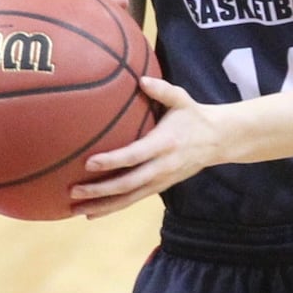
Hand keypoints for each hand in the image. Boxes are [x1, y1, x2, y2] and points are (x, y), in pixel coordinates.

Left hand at [69, 76, 220, 218]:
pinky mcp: (160, 188)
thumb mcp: (182, 99)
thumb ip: (162, 90)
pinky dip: (113, 208)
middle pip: (128, 184)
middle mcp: (162, 167)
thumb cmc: (194, 116)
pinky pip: (133, 200)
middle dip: (100, 190)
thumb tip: (141, 79)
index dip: (112, 161)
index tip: (89, 163)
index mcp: (164, 144)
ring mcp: (161, 181)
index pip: (135, 155)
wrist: (218, 141)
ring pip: (129, 198)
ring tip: (76, 209)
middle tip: (73, 191)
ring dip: (102, 205)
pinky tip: (93, 212)